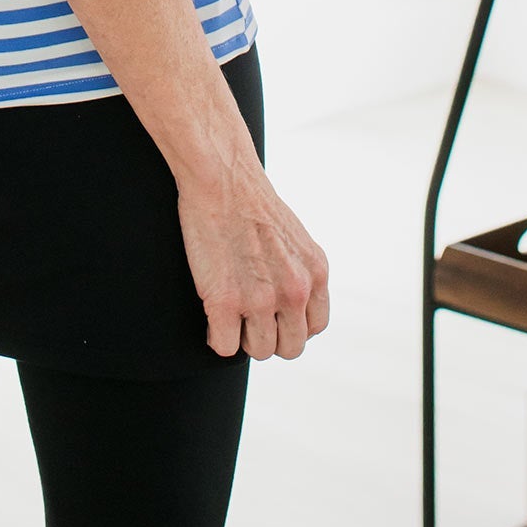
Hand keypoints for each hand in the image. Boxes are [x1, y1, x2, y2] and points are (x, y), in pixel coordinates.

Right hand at [176, 161, 329, 359]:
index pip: (314, 328)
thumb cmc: (249, 199)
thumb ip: (299, 272)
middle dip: (268, 335)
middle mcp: (294, 291)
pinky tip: (212, 317)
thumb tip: (290, 303)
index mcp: (315, 274)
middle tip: (248, 315)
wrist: (221, 175)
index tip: (272, 313)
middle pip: (289, 347)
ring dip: (241, 336)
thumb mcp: (295, 237)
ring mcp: (259, 299)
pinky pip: (224, 346)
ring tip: (228, 314)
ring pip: (258, 350)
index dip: (290, 324)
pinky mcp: (224, 301)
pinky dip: (216, 337)